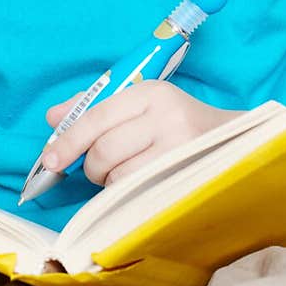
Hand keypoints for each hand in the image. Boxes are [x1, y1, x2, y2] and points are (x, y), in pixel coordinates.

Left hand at [42, 79, 239, 186]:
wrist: (235, 143)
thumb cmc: (177, 123)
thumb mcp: (140, 105)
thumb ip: (94, 108)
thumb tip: (53, 117)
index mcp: (150, 92)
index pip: (95, 118)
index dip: (68, 142)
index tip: (51, 161)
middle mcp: (166, 116)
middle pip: (103, 150)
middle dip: (91, 167)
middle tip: (99, 169)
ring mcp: (179, 148)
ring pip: (118, 176)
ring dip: (111, 182)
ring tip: (127, 172)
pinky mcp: (186, 176)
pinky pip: (136, 193)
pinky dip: (127, 193)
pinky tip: (140, 183)